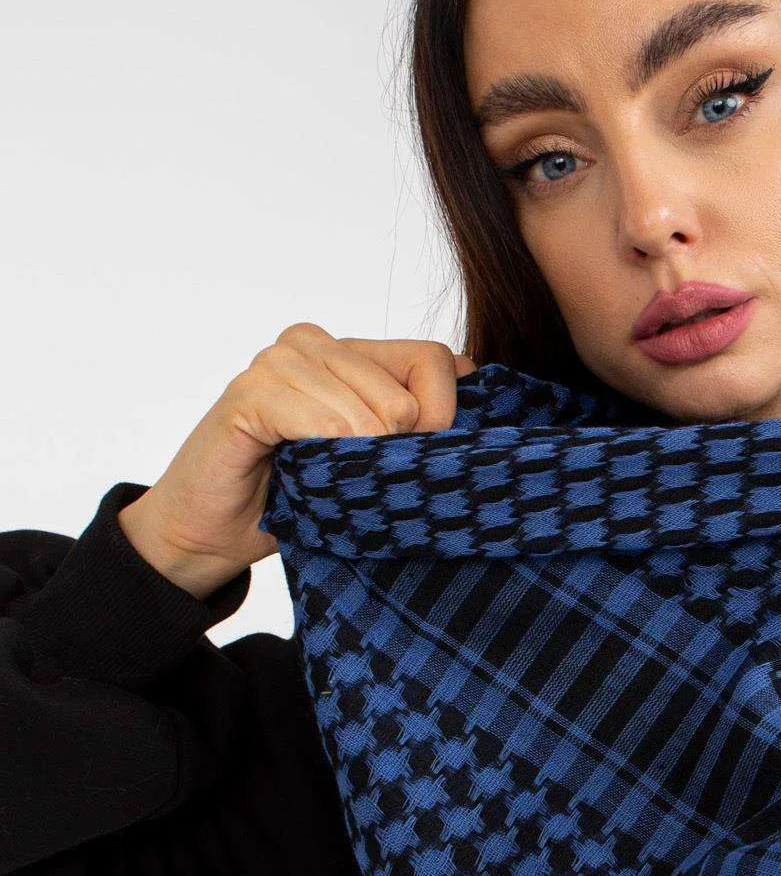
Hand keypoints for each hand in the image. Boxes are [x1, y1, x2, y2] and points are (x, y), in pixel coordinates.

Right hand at [117, 323, 477, 598]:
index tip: (409, 463)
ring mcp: (277, 361)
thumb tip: (476, 374)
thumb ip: (414, 420)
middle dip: (395, 452)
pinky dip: (325, 456)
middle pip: (406, 393)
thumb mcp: (370, 460)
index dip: (440, 420)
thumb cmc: (296, 497)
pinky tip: (302, 471)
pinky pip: (322, 422)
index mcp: (349, 353)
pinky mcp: (249, 393)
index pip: (434, 360)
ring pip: (369, 410)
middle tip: (353, 482)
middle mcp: (313, 344)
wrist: (210, 531)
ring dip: (356, 464)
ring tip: (323, 481)